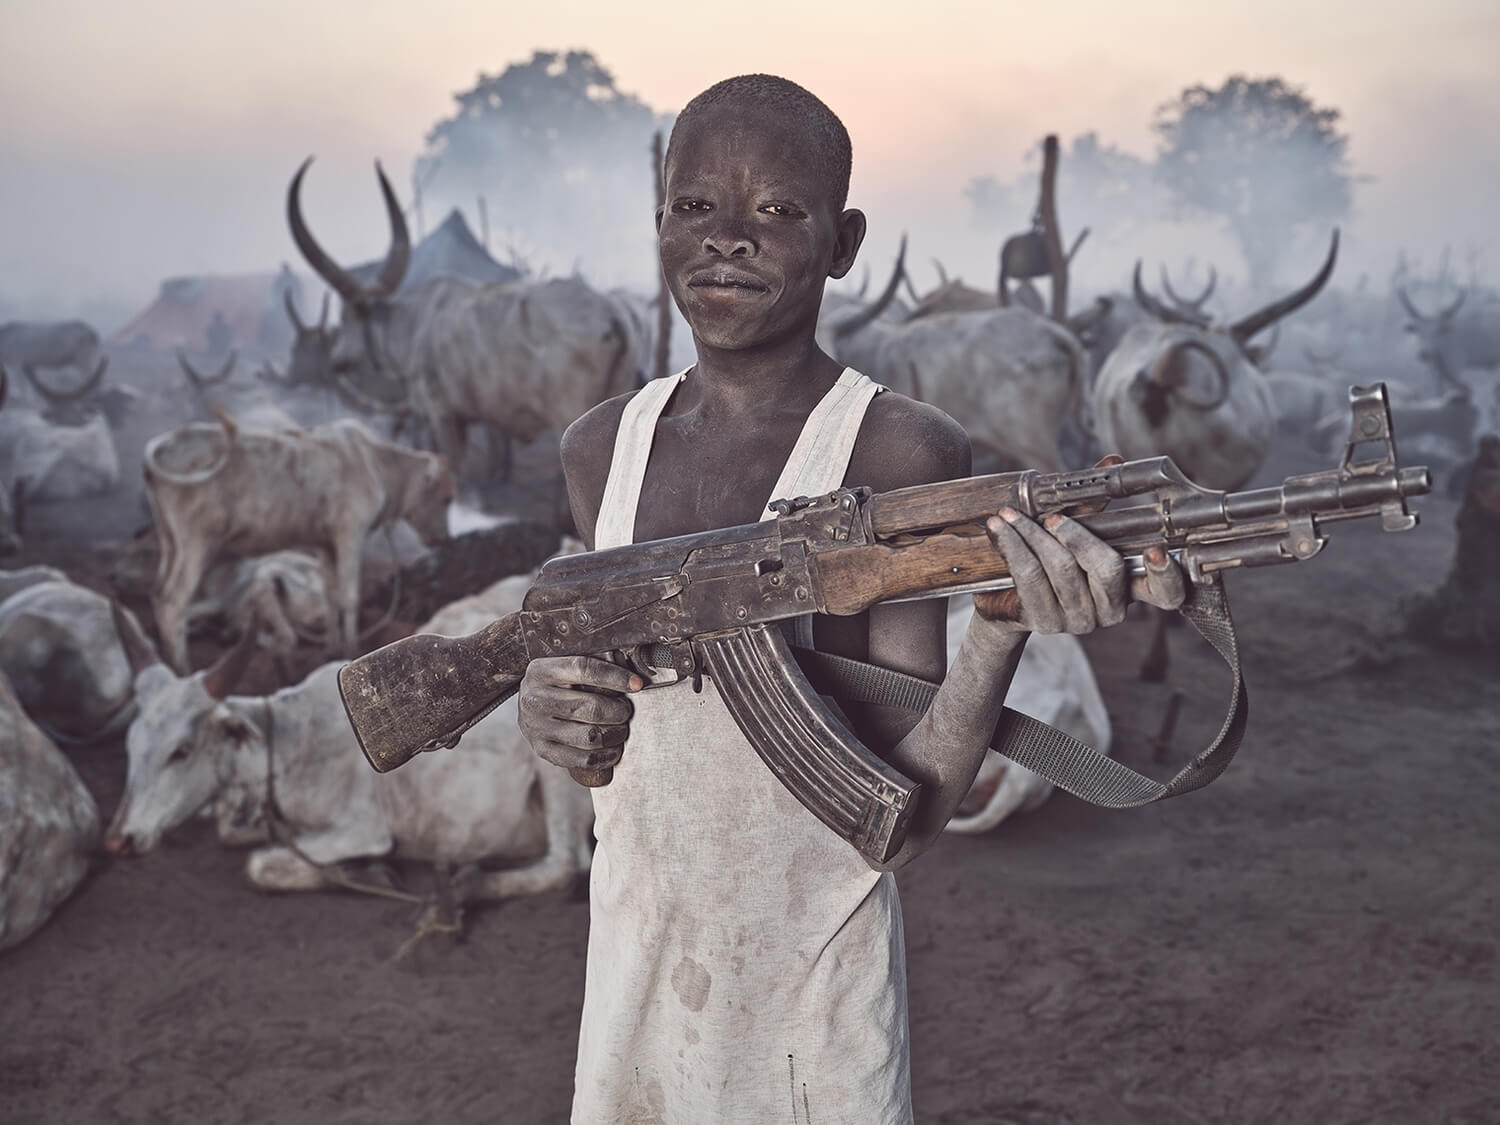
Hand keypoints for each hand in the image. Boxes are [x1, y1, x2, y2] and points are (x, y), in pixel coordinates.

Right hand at [517, 655, 640, 774]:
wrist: (528, 704)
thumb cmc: (557, 682)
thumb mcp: (565, 666)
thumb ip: (595, 664)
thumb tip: (632, 677)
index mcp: (542, 671)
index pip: (584, 669)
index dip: (615, 677)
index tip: (637, 684)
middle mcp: (535, 699)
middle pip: (591, 708)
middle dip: (619, 711)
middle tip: (626, 710)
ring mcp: (537, 727)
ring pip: (590, 736)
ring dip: (615, 734)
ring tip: (621, 729)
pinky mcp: (543, 750)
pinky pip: (583, 759)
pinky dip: (605, 756)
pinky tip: (613, 749)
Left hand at [973, 508, 1185, 633]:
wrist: (1007, 600)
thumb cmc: (1049, 562)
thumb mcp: (1074, 533)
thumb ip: (1094, 505)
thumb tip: (1112, 461)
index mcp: (1130, 588)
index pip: (1165, 594)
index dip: (1166, 575)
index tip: (1157, 552)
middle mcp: (1111, 610)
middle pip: (1106, 568)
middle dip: (1076, 535)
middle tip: (1053, 517)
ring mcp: (1080, 620)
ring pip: (1062, 569)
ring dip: (1032, 534)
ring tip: (1010, 514)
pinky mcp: (1046, 621)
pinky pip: (1030, 576)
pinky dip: (1013, 545)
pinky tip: (1000, 529)